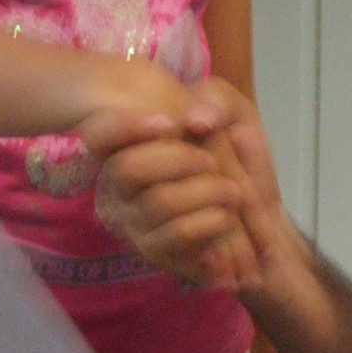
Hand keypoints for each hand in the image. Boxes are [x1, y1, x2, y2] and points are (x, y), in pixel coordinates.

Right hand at [84, 80, 291, 290]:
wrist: (254, 223)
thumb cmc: (231, 154)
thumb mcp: (229, 113)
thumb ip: (216, 102)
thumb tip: (201, 121)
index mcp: (126, 143)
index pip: (97, 133)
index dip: (125, 127)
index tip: (170, 122)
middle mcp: (116, 183)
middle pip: (127, 169)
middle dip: (178, 160)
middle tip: (211, 161)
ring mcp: (131, 220)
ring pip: (159, 202)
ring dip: (204, 192)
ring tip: (233, 191)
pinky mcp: (153, 250)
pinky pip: (176, 236)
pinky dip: (208, 223)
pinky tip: (226, 215)